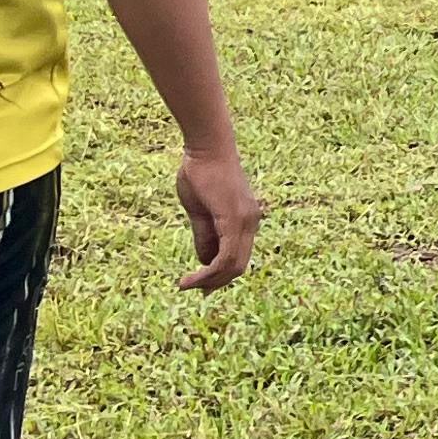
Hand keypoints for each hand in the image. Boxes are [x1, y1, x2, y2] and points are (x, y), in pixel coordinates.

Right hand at [176, 147, 266, 290]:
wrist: (206, 149)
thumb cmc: (201, 174)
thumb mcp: (200, 213)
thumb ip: (205, 236)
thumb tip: (204, 262)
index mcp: (245, 220)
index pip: (237, 258)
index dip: (219, 276)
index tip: (198, 286)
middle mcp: (251, 222)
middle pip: (238, 266)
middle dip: (215, 282)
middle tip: (192, 290)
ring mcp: (246, 220)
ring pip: (233, 265)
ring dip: (209, 280)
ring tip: (186, 285)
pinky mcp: (235, 218)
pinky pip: (226, 255)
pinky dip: (209, 271)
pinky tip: (192, 278)